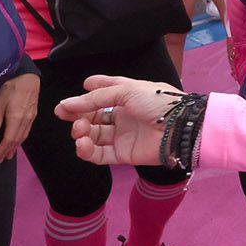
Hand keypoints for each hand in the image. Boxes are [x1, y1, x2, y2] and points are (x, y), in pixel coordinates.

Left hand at [0, 74, 38, 162]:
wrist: (28, 78)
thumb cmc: (12, 87)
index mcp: (16, 118)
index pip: (9, 139)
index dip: (2, 150)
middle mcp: (25, 120)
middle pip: (17, 140)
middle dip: (8, 151)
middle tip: (1, 159)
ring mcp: (31, 118)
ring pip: (23, 137)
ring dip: (15, 147)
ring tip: (9, 154)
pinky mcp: (33, 114)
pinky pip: (27, 131)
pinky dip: (21, 139)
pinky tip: (18, 140)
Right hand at [55, 75, 176, 166]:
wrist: (181, 127)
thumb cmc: (159, 103)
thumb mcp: (127, 90)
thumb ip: (96, 98)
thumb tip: (67, 103)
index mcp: (128, 97)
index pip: (102, 95)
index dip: (85, 96)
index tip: (69, 99)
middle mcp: (124, 116)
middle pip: (93, 116)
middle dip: (77, 115)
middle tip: (64, 114)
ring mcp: (123, 136)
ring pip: (93, 135)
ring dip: (81, 132)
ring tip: (79, 130)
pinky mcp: (124, 154)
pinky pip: (99, 154)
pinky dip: (86, 151)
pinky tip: (81, 144)